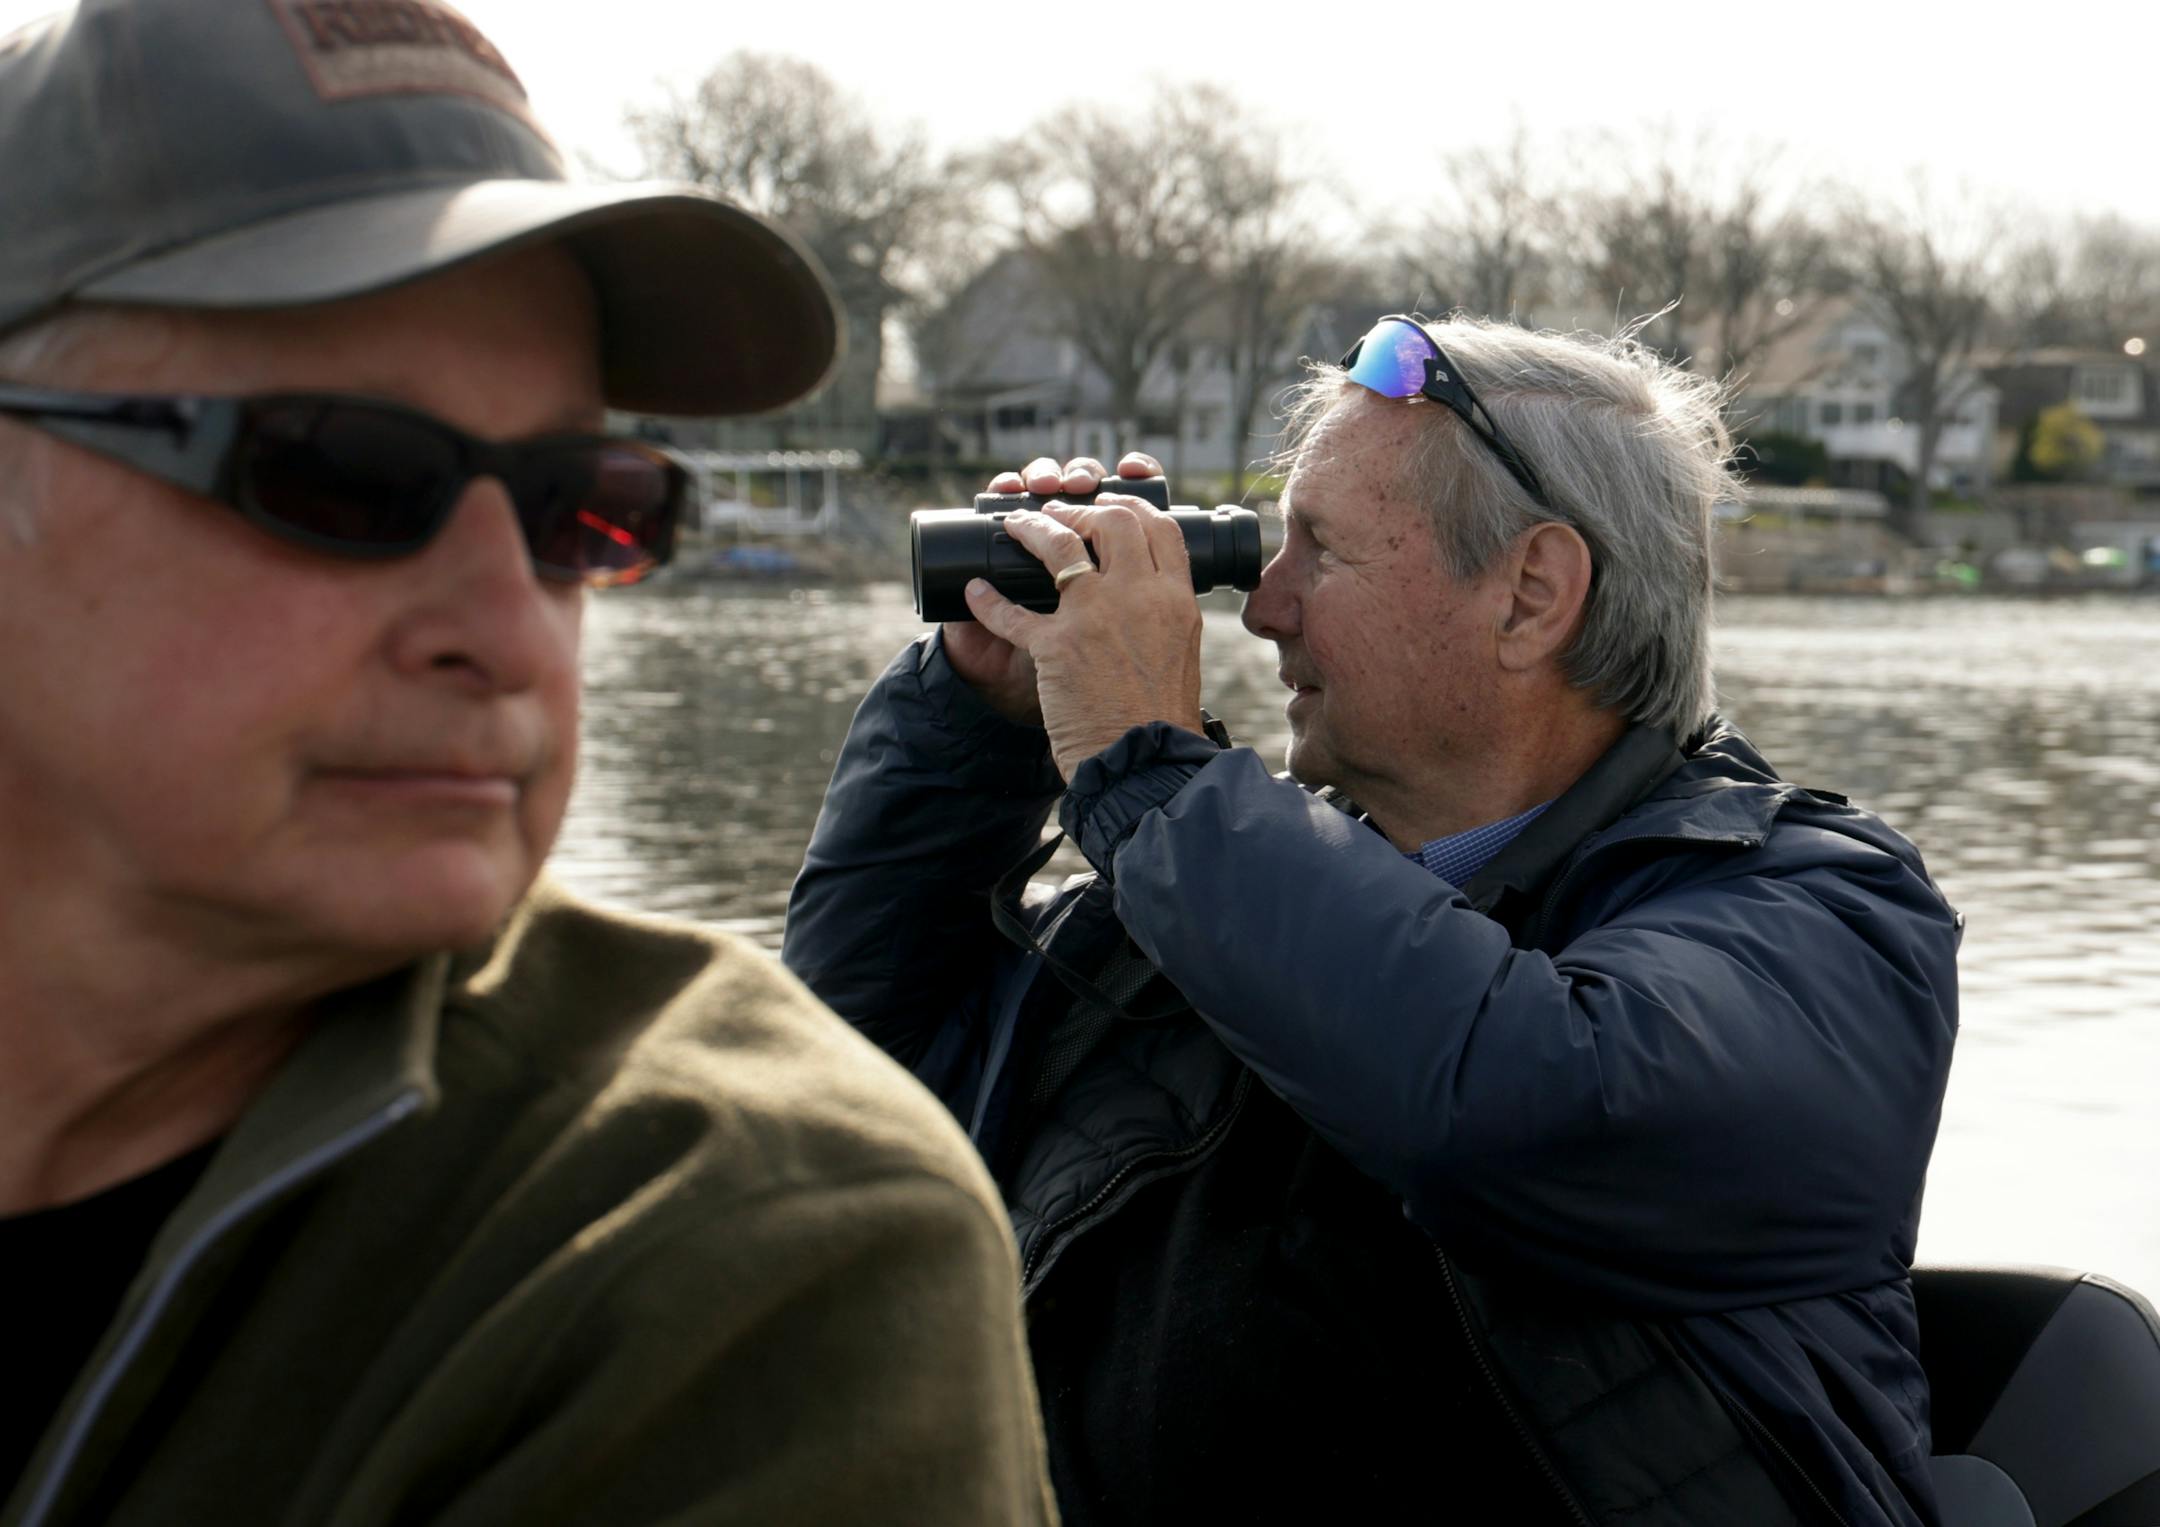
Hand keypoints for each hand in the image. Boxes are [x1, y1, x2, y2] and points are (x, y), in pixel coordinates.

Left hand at [961, 491, 1203, 782]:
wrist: (1143, 763)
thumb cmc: (1161, 718)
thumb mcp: (1181, 653)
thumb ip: (1165, 617)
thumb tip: (1148, 596)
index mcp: (1177, 600)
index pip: (1161, 528)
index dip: (1132, 506)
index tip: (1111, 504)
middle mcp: (1140, 597)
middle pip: (1113, 522)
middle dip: (1082, 509)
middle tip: (1062, 514)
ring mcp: (1096, 617)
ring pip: (1059, 546)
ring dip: (1033, 527)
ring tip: (1016, 524)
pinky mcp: (1056, 646)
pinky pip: (1011, 611)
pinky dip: (987, 599)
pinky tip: (974, 591)